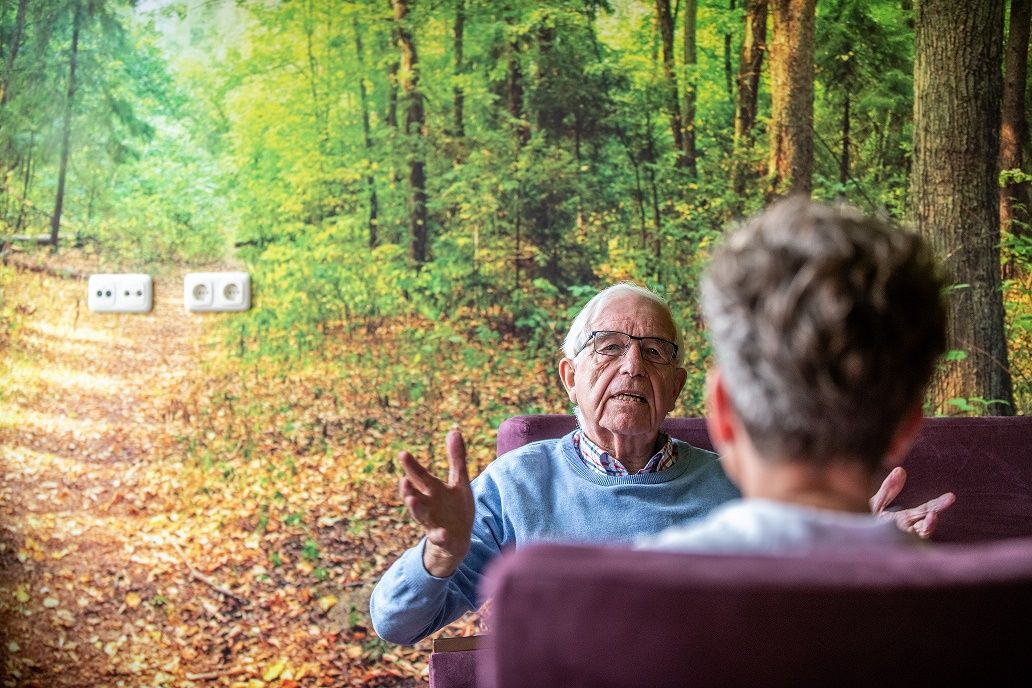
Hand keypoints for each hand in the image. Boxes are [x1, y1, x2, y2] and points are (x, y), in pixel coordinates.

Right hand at [399, 429, 474, 576]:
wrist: (459, 538)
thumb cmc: (455, 508)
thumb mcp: (459, 481)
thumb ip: (456, 458)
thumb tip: (454, 430)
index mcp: (432, 490)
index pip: (419, 476)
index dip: (411, 466)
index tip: (403, 454)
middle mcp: (428, 505)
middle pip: (414, 496)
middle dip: (408, 489)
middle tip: (403, 480)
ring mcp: (433, 522)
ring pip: (420, 516)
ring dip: (415, 509)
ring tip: (411, 500)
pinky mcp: (442, 538)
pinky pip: (439, 537)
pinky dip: (439, 535)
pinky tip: (442, 533)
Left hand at [870, 466, 955, 538]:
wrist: (854, 538)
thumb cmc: (866, 520)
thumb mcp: (877, 502)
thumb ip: (888, 488)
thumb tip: (900, 469)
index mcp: (906, 519)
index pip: (926, 510)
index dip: (939, 504)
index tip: (951, 497)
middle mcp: (908, 530)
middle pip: (927, 520)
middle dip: (938, 510)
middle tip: (951, 499)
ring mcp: (903, 539)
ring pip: (920, 533)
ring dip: (928, 525)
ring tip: (933, 515)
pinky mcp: (896, 545)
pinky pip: (907, 542)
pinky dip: (911, 536)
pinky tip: (911, 529)